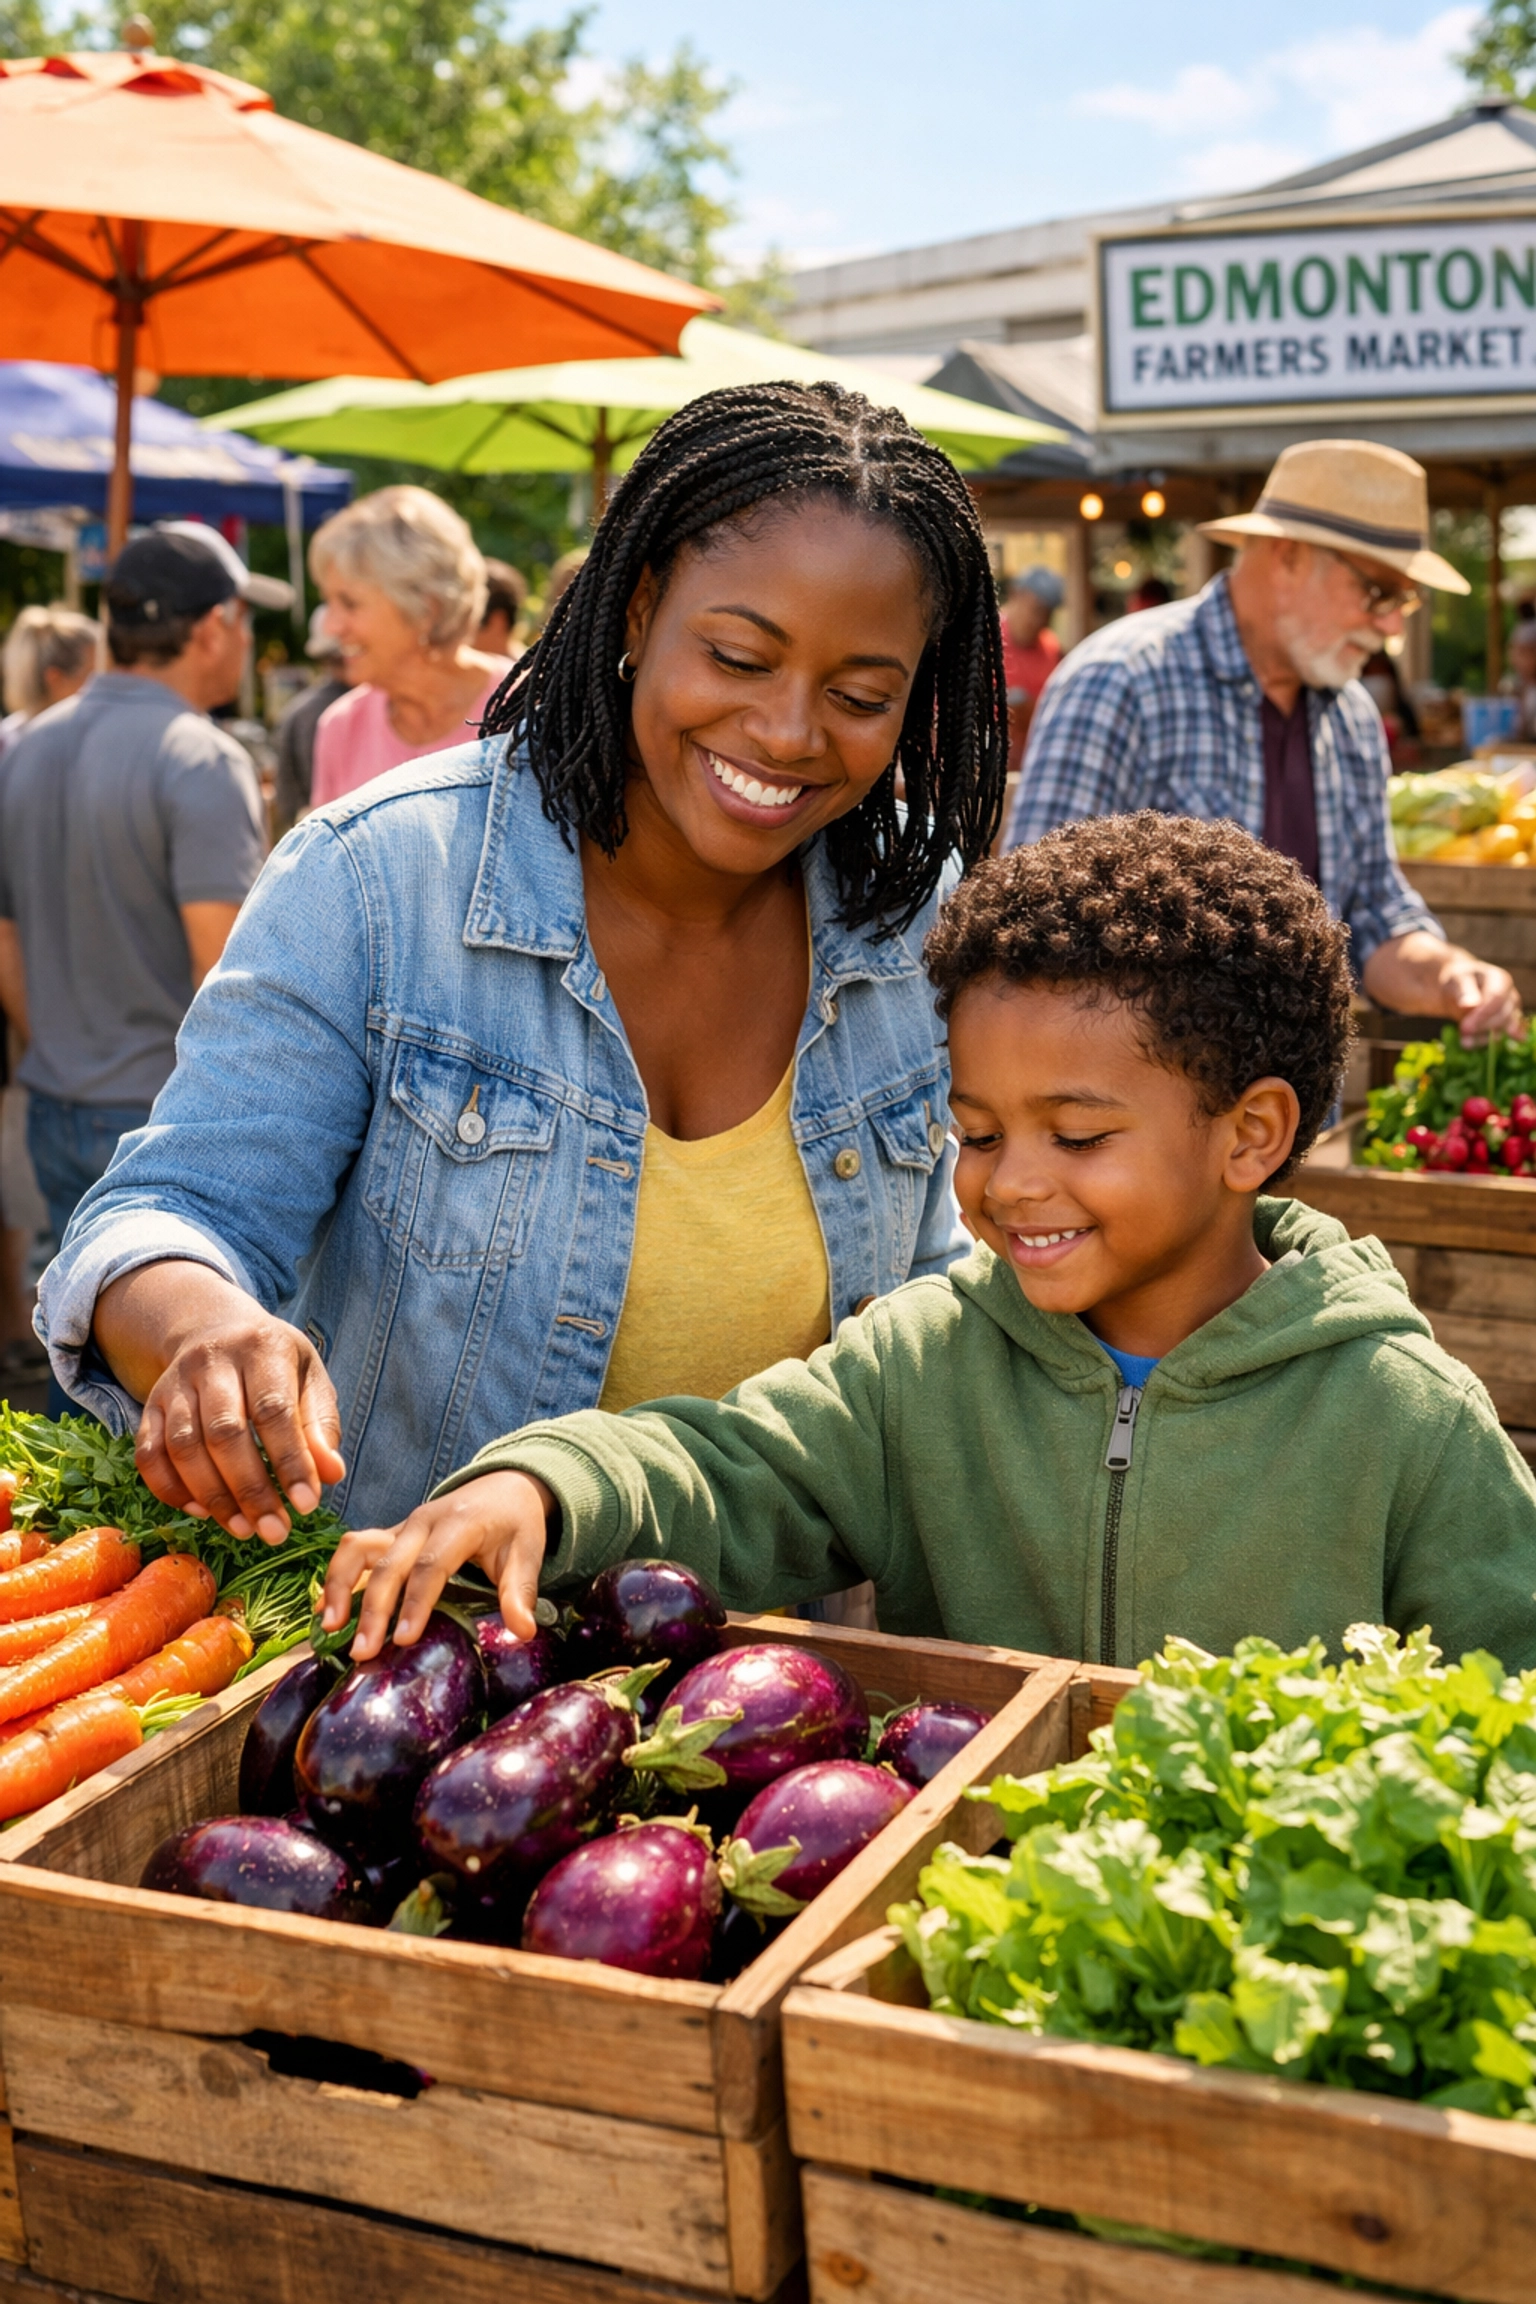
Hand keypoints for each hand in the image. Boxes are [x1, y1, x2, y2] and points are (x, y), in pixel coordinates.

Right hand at [97, 1263, 344, 1543]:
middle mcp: (211, 1361)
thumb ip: (321, 1425)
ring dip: (213, 1496)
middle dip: (251, 1490)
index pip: (273, 1410)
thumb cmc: (273, 1364)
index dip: (289, 1461)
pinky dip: (170, 1489)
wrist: (213, 1328)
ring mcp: (174, 1384)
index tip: (307, 1505)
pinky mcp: (149, 1407)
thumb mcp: (309, 1379)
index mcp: (261, 1347)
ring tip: (243, 1529)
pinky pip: (148, 1454)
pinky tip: (201, 1512)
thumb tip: (331, 1475)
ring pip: (183, 1447)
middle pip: (224, 1433)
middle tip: (274, 1532)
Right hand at [321, 1471, 554, 1659]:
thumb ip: (521, 1590)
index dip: (416, 1602)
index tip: (404, 1640)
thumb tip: (524, 1631)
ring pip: (359, 1549)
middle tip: (363, 1651)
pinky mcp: (391, 1535)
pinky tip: (326, 1610)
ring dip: (341, 1586)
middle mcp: (423, 1521)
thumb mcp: (528, 1551)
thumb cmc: (515, 1522)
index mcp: (459, 1523)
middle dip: (373, 1609)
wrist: (502, 1485)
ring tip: (330, 1627)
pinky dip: (337, 1578)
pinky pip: (356, 1551)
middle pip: (389, 1564)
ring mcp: (402, 1527)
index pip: (432, 1565)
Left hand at [1438, 954, 1521, 1044]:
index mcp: (1500, 980)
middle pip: (1503, 1015)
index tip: (1465, 1026)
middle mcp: (1510, 996)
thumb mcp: (1456, 981)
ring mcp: (1509, 1012)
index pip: (1497, 998)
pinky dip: (1483, 1042)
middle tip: (1462, 1031)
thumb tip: (1470, 1005)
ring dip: (1482, 1037)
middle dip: (1482, 1026)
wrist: (1456, 990)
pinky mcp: (1502, 1026)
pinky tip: (1469, 1044)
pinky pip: (1498, 1037)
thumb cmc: (1458, 981)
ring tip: (1463, 1041)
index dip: (1483, 1014)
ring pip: (1502, 1028)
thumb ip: (1464, 992)